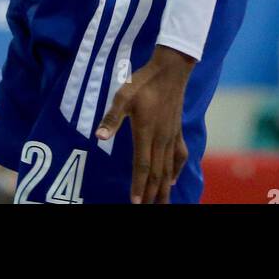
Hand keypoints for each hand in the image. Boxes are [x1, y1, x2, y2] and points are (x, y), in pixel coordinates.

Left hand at [96, 45, 193, 203]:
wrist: (171, 69)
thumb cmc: (144, 82)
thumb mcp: (123, 95)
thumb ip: (112, 117)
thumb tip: (98, 137)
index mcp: (146, 132)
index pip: (143, 166)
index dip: (139, 186)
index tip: (135, 203)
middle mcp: (161, 138)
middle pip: (157, 172)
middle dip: (151, 193)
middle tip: (147, 208)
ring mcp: (171, 135)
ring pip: (169, 168)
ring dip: (164, 188)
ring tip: (161, 203)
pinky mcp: (177, 130)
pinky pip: (179, 155)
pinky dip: (177, 169)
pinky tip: (173, 179)